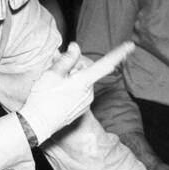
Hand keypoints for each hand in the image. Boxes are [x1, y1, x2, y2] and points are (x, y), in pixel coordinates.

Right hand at [19, 41, 133, 144]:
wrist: (37, 124)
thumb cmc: (43, 98)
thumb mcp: (52, 74)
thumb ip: (66, 59)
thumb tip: (76, 46)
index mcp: (84, 81)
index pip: (105, 64)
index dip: (118, 54)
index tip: (130, 45)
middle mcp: (89, 92)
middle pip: (86, 71)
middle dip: (73, 66)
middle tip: (55, 65)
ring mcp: (86, 102)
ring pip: (81, 81)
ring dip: (70, 77)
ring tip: (53, 83)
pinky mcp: (81, 109)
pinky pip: (79, 92)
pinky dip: (70, 88)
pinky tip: (57, 93)